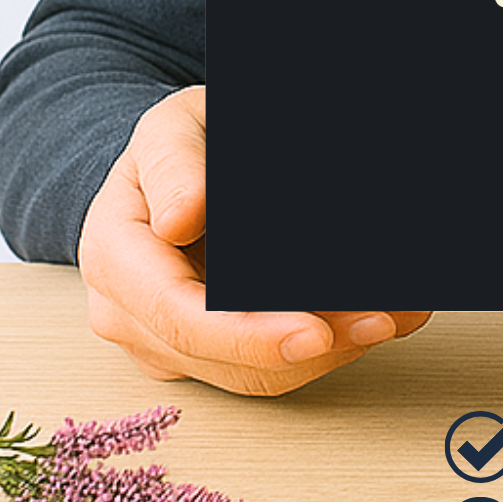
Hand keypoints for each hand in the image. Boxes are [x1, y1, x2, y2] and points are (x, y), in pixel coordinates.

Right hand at [76, 86, 430, 394]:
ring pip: (249, 373)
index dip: (249, 334)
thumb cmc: (179, 145)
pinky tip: (367, 320)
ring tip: (387, 317)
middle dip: (307, 348)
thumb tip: (178, 219)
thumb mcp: (172, 128)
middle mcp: (128, 313)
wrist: (172, 166)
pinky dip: (319, 348)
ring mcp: (162, 340)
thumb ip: (175, 165)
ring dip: (325, 354)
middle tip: (379, 319)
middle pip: (224, 356)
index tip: (313, 333)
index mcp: (115, 256)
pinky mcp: (199, 351)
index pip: (180, 315)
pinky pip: (260, 366)